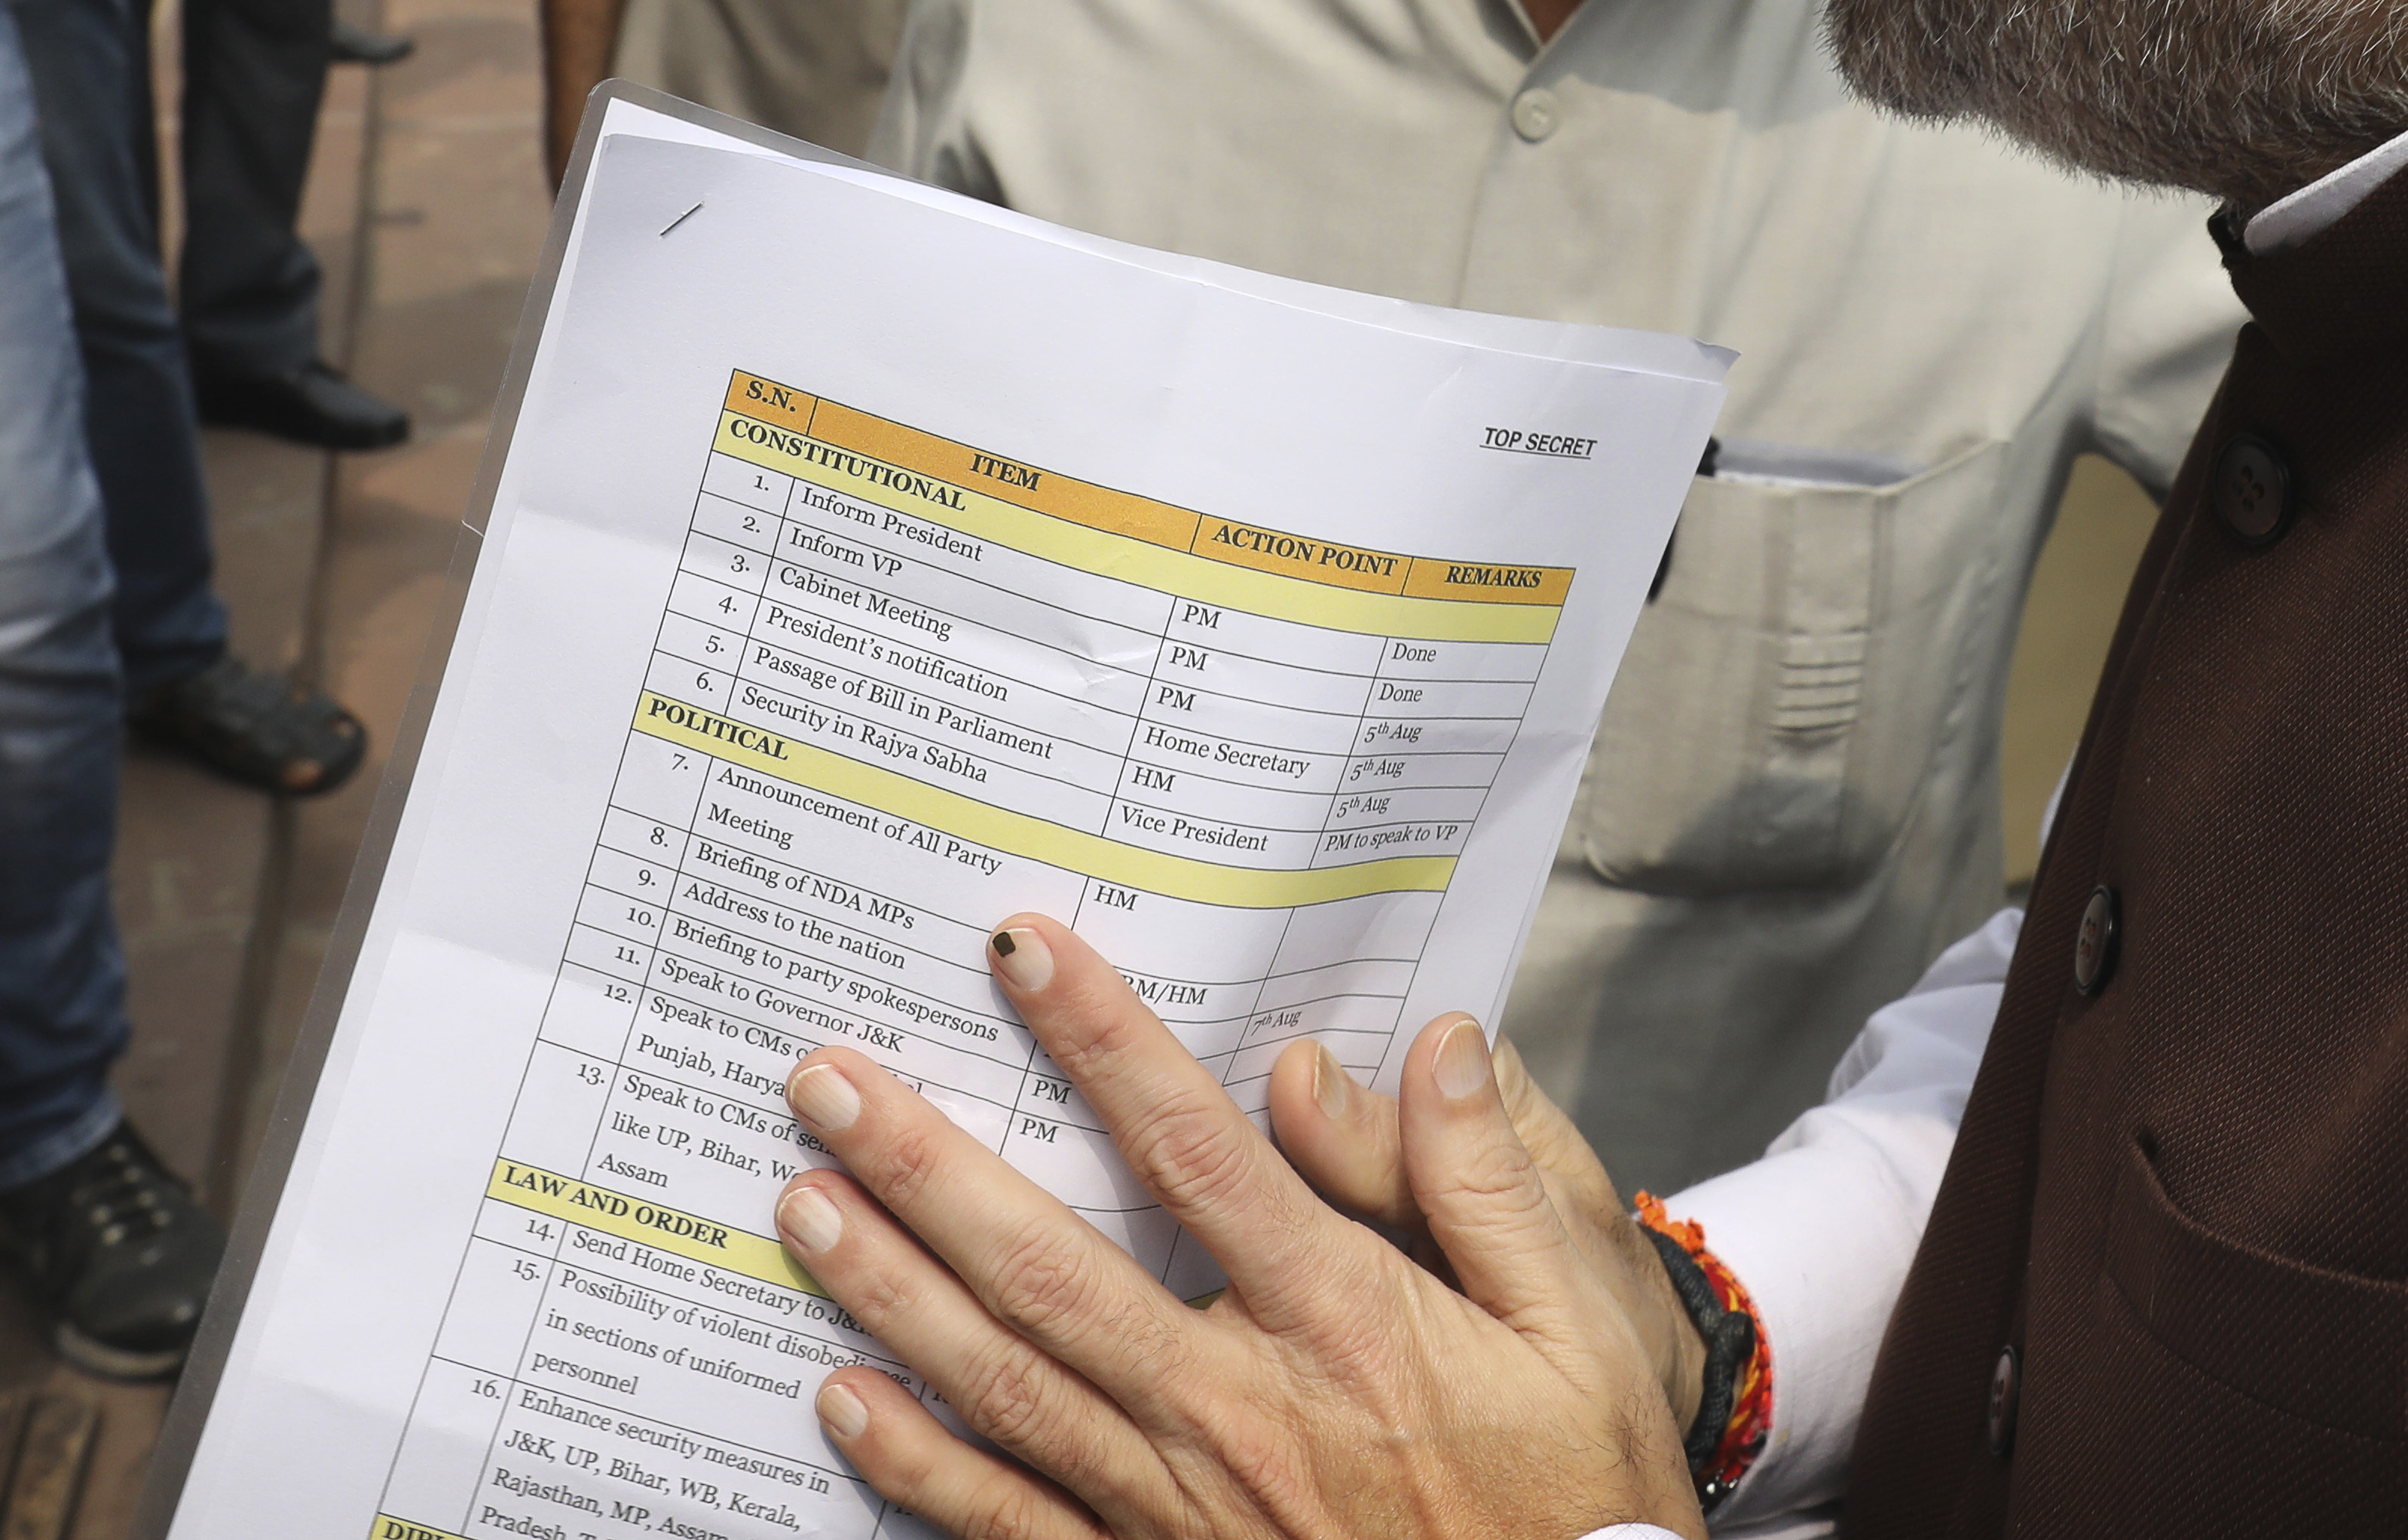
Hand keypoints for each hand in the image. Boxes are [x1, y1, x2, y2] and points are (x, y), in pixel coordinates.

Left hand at [773, 914, 1705, 1539]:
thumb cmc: (1575, 1489)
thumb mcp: (1579, 1324)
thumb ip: (1491, 1181)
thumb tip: (1432, 1039)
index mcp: (1343, 1322)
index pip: (1196, 1152)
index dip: (1106, 1043)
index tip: (1028, 952)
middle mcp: (1240, 1410)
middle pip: (1053, 1268)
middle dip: (929, 1168)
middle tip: (827, 1080)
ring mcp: (1183, 1508)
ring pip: (1006, 1386)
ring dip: (893, 1293)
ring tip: (802, 1204)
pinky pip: (1011, 1524)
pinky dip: (916, 1467)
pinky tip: (840, 1402)